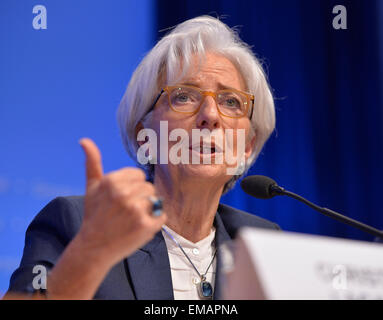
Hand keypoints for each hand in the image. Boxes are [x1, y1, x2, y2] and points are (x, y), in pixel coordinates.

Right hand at [77, 138, 165, 265]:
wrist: (93, 248)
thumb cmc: (94, 216)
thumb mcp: (91, 188)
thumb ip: (92, 163)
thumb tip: (84, 140)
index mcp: (112, 181)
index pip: (139, 176)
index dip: (132, 187)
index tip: (121, 199)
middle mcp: (123, 193)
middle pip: (148, 187)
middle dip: (140, 198)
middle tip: (125, 212)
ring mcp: (135, 210)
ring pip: (155, 200)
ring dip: (147, 210)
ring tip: (131, 219)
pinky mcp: (145, 225)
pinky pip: (161, 215)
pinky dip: (154, 222)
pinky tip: (138, 227)